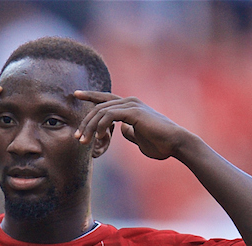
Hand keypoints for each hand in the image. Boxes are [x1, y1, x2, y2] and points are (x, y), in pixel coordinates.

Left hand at [73, 91, 189, 160]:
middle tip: (78, 137)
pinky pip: (110, 115)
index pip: (106, 99)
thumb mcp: (139, 138)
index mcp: (130, 106)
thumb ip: (129, 132)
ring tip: (84, 141)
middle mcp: (130, 102)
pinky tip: (100, 137)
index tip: (75, 94)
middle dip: (86, 122)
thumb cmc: (161, 144)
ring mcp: (132, 105)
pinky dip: (101, 126)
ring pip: (102, 111)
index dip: (90, 95)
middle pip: (99, 106)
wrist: (176, 144)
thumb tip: (121, 130)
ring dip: (90, 127)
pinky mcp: (134, 112)